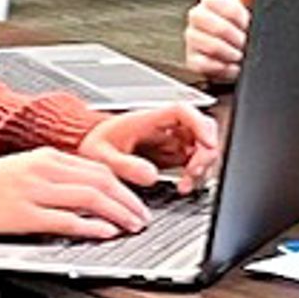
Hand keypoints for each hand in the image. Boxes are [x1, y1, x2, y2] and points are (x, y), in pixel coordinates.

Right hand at [0, 145, 153, 239]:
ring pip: (90, 198)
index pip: (97, 167)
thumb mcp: (25, 168)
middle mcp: (43, 170)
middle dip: (128, 200)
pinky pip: (67, 220)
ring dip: (118, 213)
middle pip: (101, 181)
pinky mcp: (25, 215)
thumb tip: (89, 189)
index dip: (124, 184)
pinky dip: (91, 226)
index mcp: (45, 156)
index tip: (136, 198)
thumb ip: (56, 175)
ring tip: (132, 225)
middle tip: (142, 215)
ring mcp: (34, 192)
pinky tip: (105, 231)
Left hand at [83, 100, 218, 191]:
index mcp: (148, 119)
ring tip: (185, 185)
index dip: (200, 125)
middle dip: (204, 152)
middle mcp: (165, 126)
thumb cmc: (96, 146)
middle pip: (202, 127)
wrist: (91, 150)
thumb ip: (125, 165)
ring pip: (203, 145)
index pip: (183, 111)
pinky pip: (195, 160)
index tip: (207, 145)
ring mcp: (172, 139)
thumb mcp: (102, 156)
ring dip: (202, 166)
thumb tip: (151, 175)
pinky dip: (196, 174)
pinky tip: (183, 185)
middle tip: (193, 173)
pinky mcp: (174, 154)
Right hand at [181, 0, 253, 86]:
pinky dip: (225, 68)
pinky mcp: (193, 61)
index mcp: (211, 2)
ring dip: (233, 54)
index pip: (217, 1)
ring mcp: (193, 40)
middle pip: (216, 26)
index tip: (248, 22)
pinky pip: (207, 65)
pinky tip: (233, 66)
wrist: (242, 57)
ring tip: (241, 54)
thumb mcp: (249, 9)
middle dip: (237, 37)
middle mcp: (198, 18)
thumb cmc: (243, 30)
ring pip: (212, 47)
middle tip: (247, 42)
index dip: (237, 14)